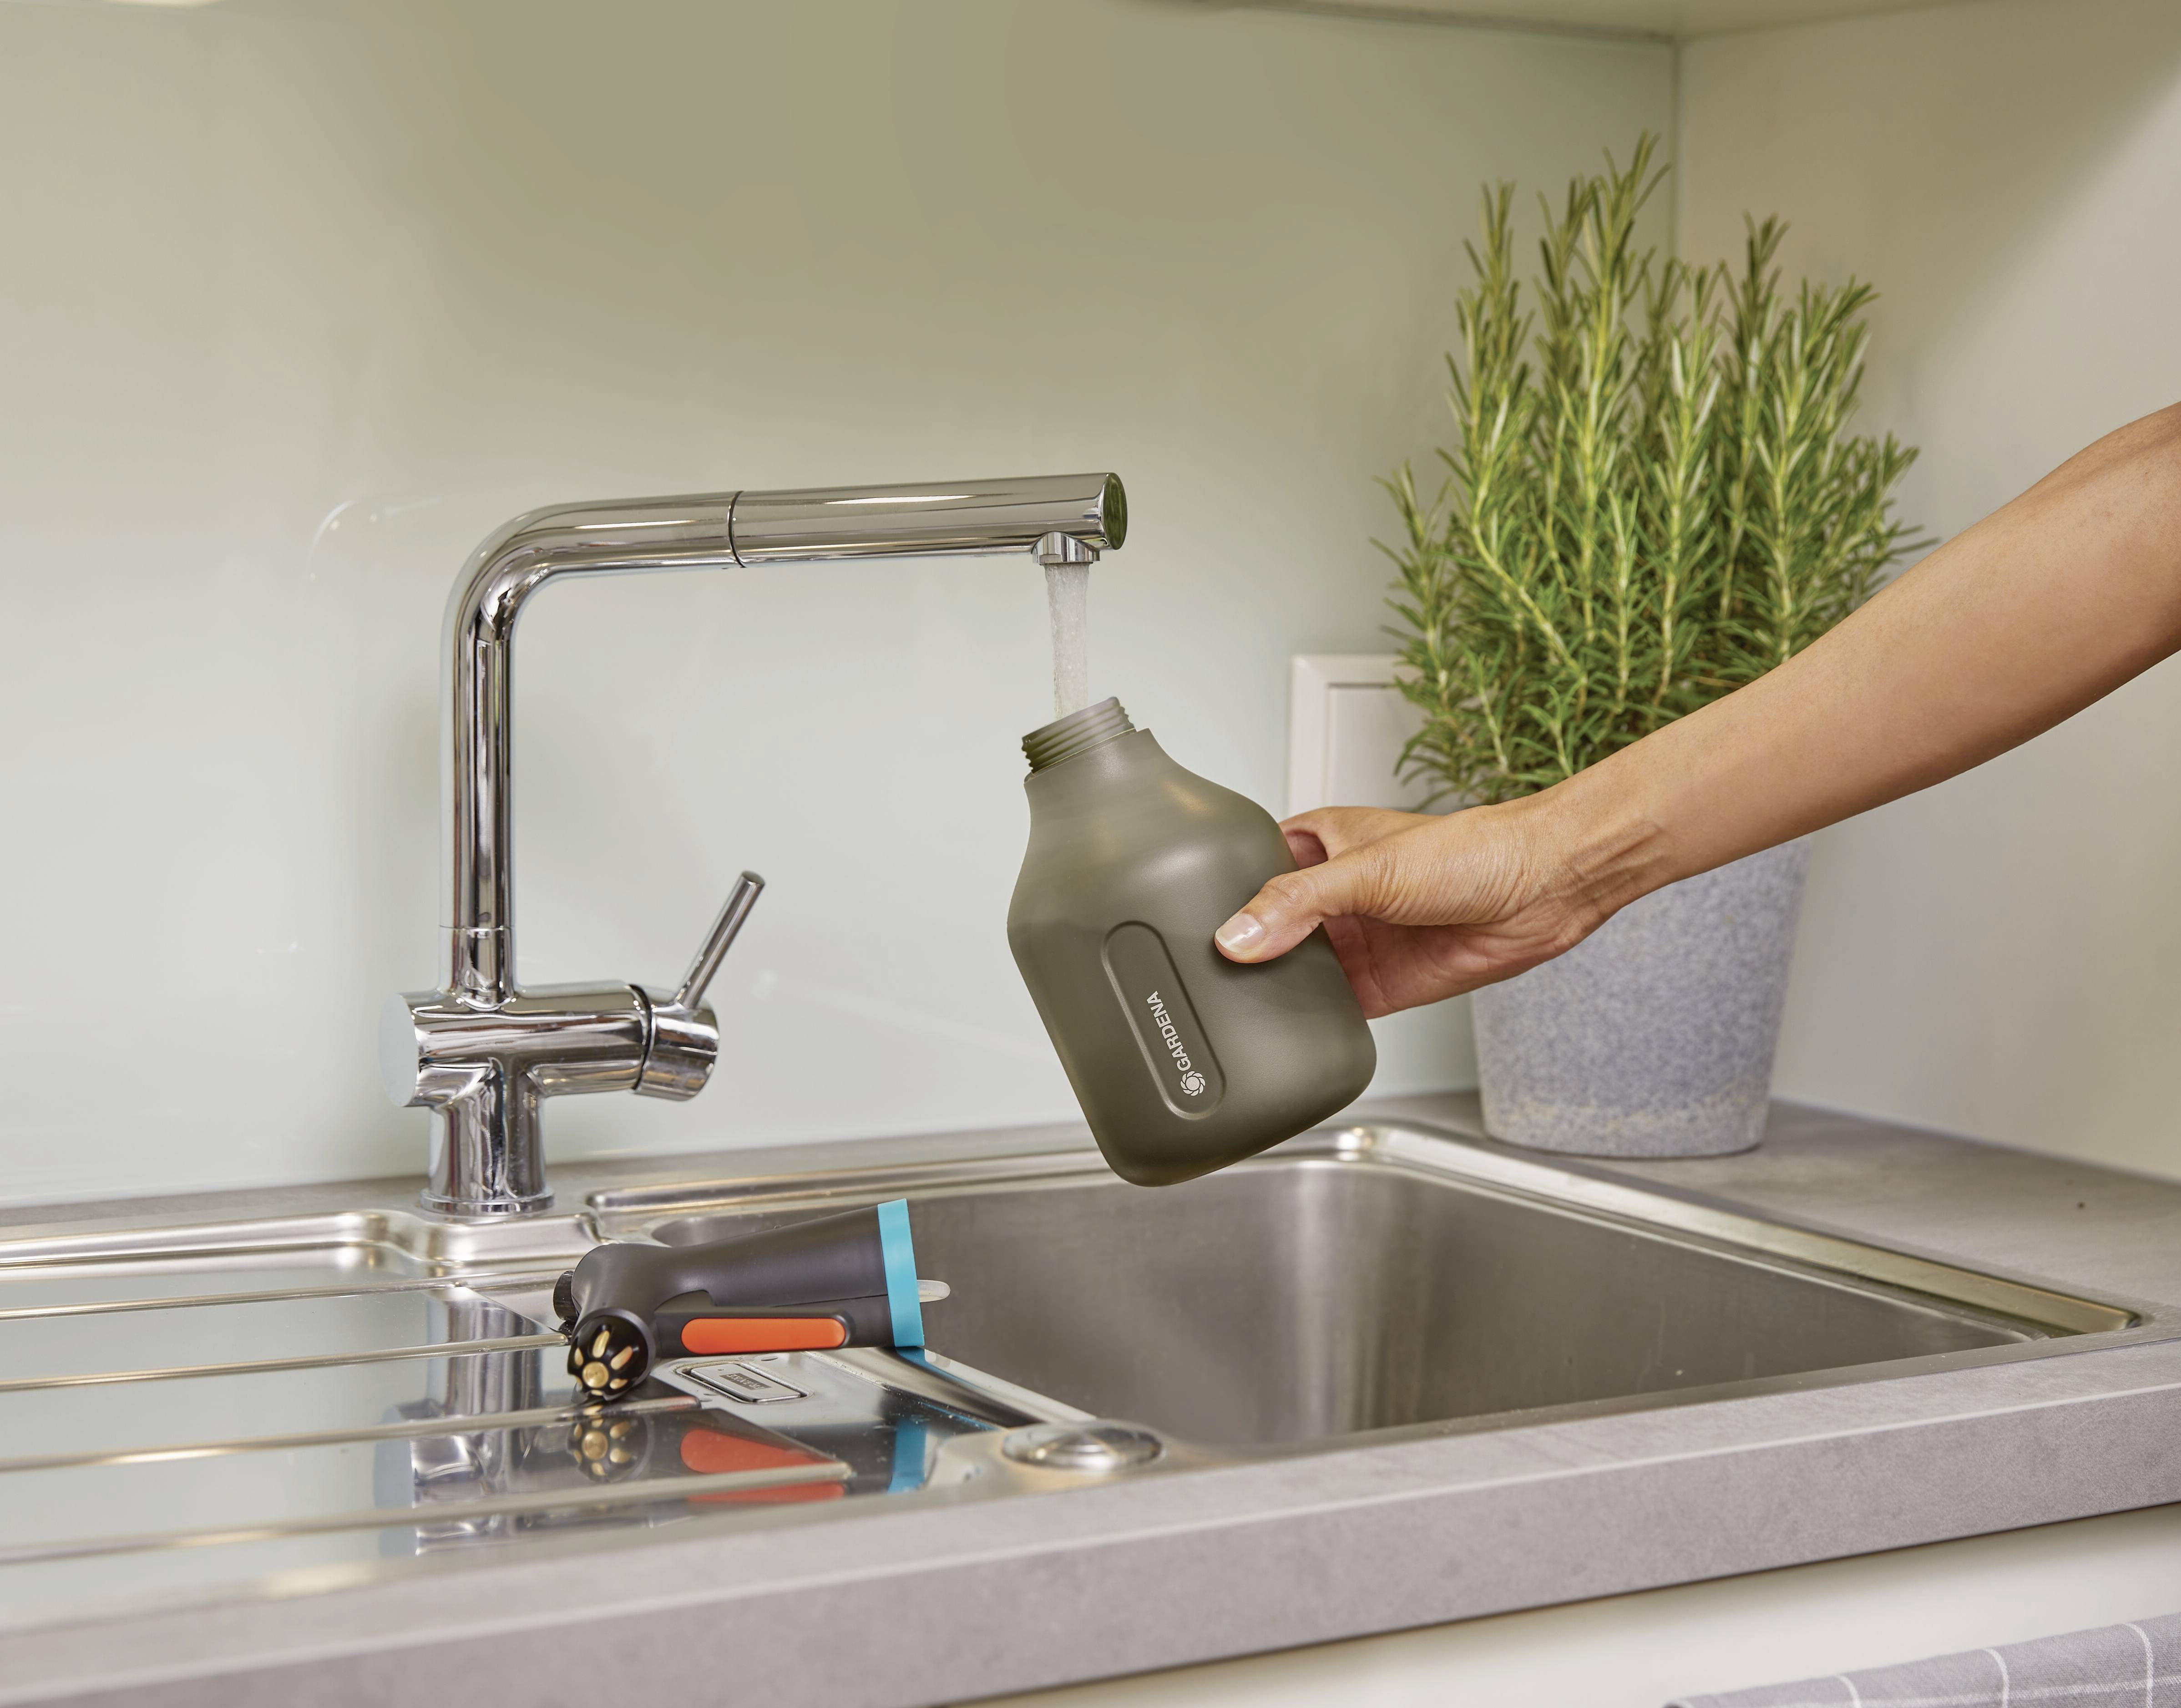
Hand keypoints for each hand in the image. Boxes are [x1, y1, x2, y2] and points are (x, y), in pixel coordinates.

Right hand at [1211, 800, 1616, 1017]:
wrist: (1542, 890)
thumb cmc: (1473, 850)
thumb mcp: (1368, 868)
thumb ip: (1297, 903)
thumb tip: (1237, 936)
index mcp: (1321, 845)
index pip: (1251, 868)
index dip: (1220, 891)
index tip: (1183, 917)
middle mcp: (1334, 895)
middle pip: (1268, 928)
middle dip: (1243, 950)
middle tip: (1205, 972)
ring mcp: (1356, 941)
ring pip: (1295, 972)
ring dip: (1275, 988)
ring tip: (1236, 1004)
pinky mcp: (1380, 985)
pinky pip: (1332, 1009)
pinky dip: (1311, 1020)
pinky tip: (1289, 1027)